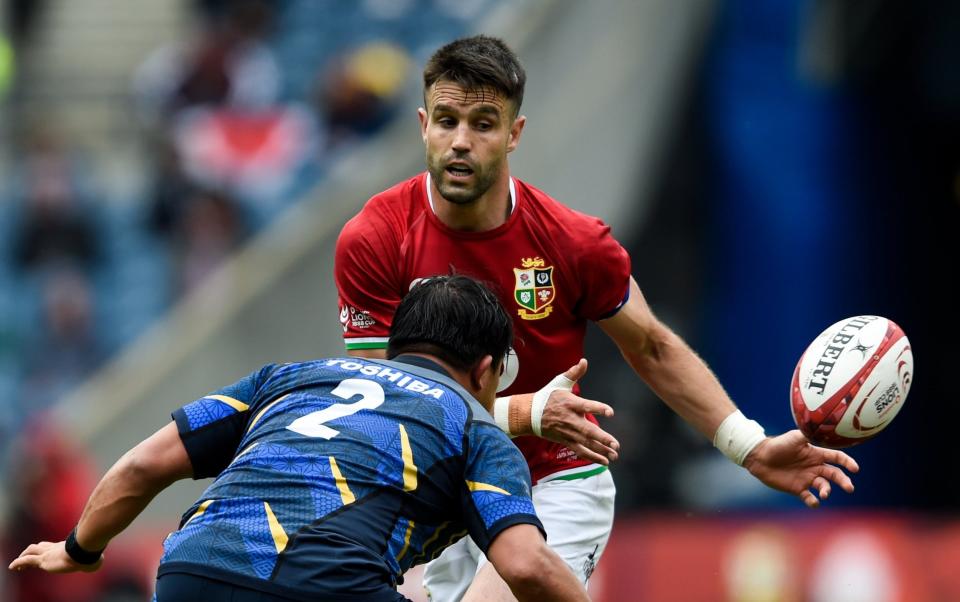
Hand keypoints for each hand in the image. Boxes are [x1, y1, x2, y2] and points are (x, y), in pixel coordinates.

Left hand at [8, 541, 101, 573]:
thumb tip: (99, 561)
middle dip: (34, 551)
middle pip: (40, 546)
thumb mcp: (94, 558)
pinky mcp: (42, 561)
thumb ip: (95, 560)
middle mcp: (55, 548)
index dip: (46, 549)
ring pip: (31, 552)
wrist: (84, 551)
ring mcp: (48, 553)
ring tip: (17, 566)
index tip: (45, 552)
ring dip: (23, 557)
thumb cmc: (91, 555)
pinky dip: (17, 563)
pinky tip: (12, 567)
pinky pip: (26, 561)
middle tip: (28, 557)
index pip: (52, 546)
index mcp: (65, 548)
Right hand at [539, 359, 620, 464]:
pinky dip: (593, 457)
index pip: (587, 406)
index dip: (599, 409)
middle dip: (602, 438)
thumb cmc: (548, 397)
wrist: (529, 414)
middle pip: (588, 430)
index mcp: (571, 403)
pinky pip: (581, 451)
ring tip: (615, 455)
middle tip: (616, 444)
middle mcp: (571, 419)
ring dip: (601, 450)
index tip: (610, 413)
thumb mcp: (560, 383)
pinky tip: (605, 461)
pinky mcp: (566, 441)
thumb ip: (574, 373)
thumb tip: (584, 361)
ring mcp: (568, 432)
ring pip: (586, 443)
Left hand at [743, 430, 859, 507]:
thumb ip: (809, 434)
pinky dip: (813, 502)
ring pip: (824, 487)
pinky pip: (809, 498)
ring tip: (823, 493)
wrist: (759, 456)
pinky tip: (813, 501)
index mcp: (816, 454)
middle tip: (849, 488)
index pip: (837, 458)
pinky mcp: (797, 489)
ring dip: (827, 491)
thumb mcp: (794, 437)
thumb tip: (822, 426)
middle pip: (835, 475)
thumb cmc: (778, 445)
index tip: (855, 469)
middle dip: (843, 481)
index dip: (847, 462)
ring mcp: (807, 478)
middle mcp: (814, 467)